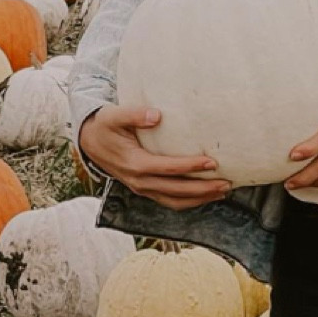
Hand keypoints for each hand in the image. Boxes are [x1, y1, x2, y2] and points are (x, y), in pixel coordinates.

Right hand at [77, 105, 231, 210]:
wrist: (91, 142)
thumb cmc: (106, 126)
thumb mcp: (114, 116)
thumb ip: (134, 114)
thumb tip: (157, 115)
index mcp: (134, 164)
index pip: (168, 168)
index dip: (190, 167)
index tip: (212, 162)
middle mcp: (139, 181)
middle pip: (176, 191)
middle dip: (203, 189)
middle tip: (226, 183)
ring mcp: (142, 189)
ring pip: (175, 201)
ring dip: (200, 199)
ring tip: (223, 192)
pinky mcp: (146, 190)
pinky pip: (170, 201)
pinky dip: (189, 202)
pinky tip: (206, 196)